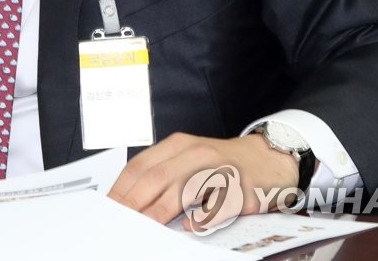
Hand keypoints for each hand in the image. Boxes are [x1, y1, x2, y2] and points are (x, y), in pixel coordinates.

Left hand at [107, 132, 300, 225]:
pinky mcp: (241, 189)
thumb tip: (127, 202)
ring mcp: (219, 170)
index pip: (140, 167)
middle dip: (134, 204)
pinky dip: (203, 218)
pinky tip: (190, 228)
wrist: (270, 157)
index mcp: (178, 146)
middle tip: (119, 225)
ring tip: (143, 230)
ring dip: (160, 212)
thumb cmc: (222, 164)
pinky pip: (218, 205)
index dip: (121, 190)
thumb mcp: (189, 159)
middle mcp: (197, 154)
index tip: (107, 210)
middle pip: (156, 179)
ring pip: (183, 190)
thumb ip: (162, 174)